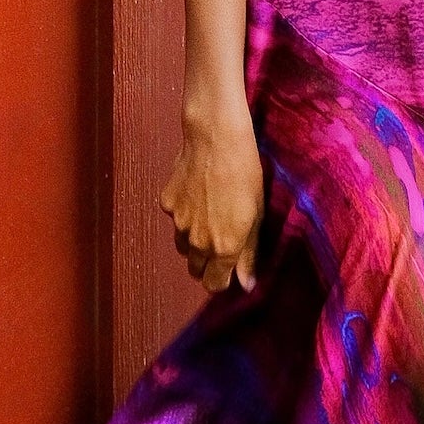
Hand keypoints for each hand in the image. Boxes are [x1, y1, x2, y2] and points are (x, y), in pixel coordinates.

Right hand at [161, 106, 264, 293]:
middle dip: (207, 264)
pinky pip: (174, 220)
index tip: (230, 270)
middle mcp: (197, 241)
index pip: (213, 284)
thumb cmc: (245, 174)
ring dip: (194, 242)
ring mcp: (178, 222)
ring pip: (183, 246)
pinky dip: (184, 215)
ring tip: (210, 216)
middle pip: (195, 269)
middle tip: (222, 242)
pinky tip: (198, 194)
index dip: (222, 280)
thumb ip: (249, 254)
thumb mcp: (256, 216)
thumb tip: (246, 284)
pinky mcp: (167, 203)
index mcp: (223, 248)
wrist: (216, 138)